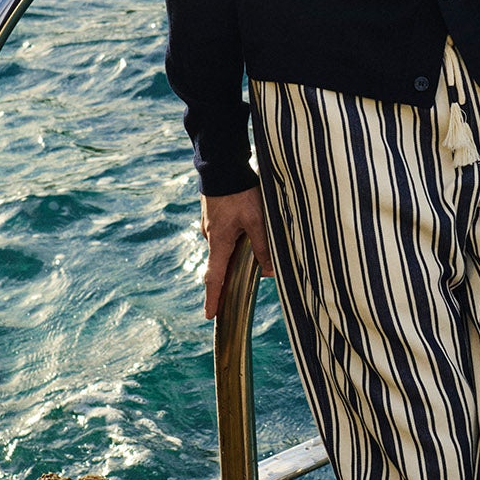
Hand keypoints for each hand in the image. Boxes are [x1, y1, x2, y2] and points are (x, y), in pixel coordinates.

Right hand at [200, 186, 273, 318]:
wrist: (221, 164)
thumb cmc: (240, 192)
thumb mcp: (257, 220)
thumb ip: (263, 246)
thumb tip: (269, 272)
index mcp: (219, 241)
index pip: (214, 278)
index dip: (213, 298)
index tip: (210, 316)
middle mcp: (211, 236)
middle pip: (219, 264)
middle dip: (225, 281)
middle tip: (229, 297)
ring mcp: (210, 224)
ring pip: (223, 248)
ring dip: (232, 258)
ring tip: (247, 263)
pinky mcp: (214, 214)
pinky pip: (223, 235)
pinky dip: (233, 242)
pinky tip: (244, 236)